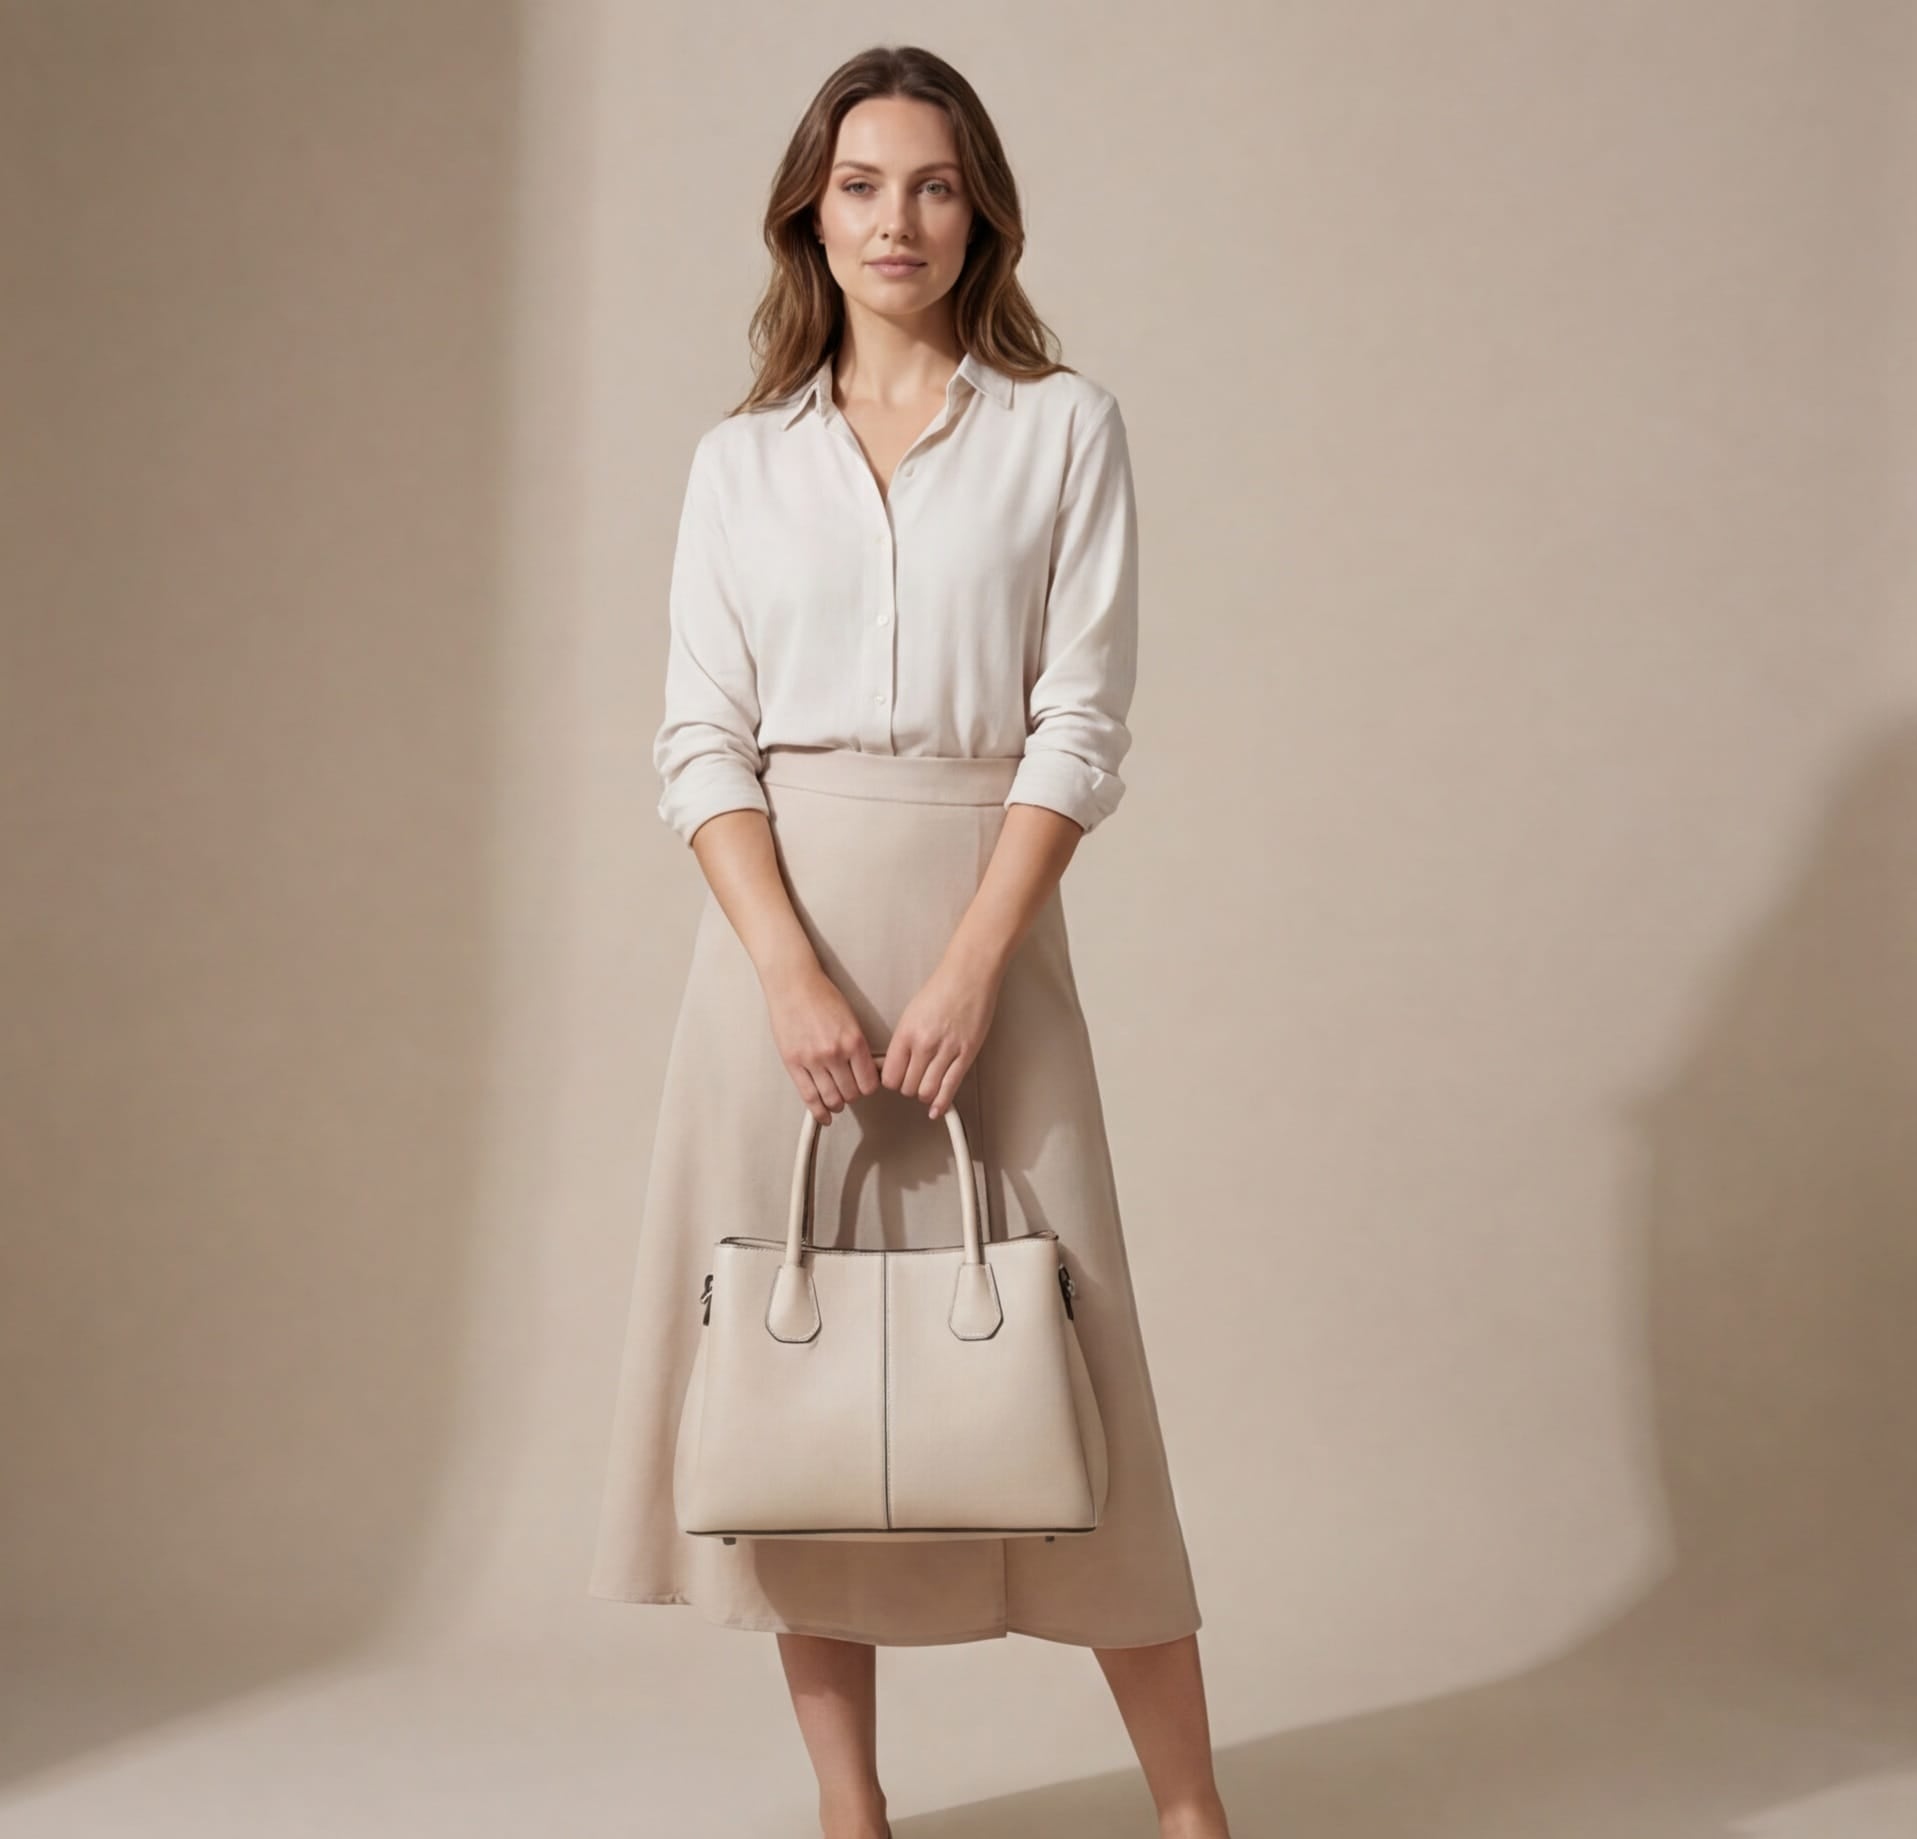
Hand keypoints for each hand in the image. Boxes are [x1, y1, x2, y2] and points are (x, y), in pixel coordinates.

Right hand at [762, 958, 880, 1125]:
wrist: (793, 985)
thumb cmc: (822, 996)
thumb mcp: (851, 1019)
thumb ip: (857, 1047)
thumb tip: (866, 1070)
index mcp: (853, 1041)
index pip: (868, 1082)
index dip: (868, 1088)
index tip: (865, 1087)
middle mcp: (835, 1053)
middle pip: (851, 1093)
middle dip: (852, 1096)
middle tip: (850, 1092)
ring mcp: (812, 1060)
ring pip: (831, 1098)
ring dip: (836, 1104)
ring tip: (837, 1102)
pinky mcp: (793, 1063)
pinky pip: (808, 1096)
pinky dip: (818, 1111)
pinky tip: (823, 1116)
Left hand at [881, 953, 1002, 1120]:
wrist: (968, 976)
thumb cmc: (942, 989)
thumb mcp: (911, 1014)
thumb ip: (903, 1042)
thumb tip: (894, 1064)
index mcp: (906, 1033)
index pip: (890, 1076)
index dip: (892, 1082)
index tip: (895, 1080)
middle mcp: (924, 1044)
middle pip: (907, 1087)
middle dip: (908, 1088)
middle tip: (912, 1082)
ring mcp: (947, 1050)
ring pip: (927, 1091)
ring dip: (924, 1094)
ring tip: (926, 1088)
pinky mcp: (966, 1054)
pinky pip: (950, 1086)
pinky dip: (942, 1103)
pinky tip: (937, 1109)